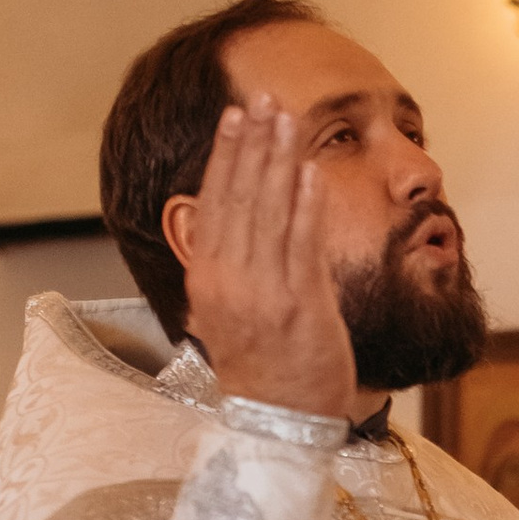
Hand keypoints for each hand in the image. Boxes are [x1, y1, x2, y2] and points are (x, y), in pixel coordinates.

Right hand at [172, 100, 358, 419]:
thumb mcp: (223, 313)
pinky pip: (304, 243)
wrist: (278, 421)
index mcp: (207, 279)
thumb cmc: (259, 368)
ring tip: (288, 118)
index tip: (235, 117)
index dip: (226, 156)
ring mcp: (266, 291)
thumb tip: (217, 220)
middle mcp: (231, 280)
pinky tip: (311, 171)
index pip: (215, 203)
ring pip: (271, 212)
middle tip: (263, 98)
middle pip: (241, 197)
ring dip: (280, 160)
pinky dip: (307, 204)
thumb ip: (224, 266)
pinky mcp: (303, 304)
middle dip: (254, 143)